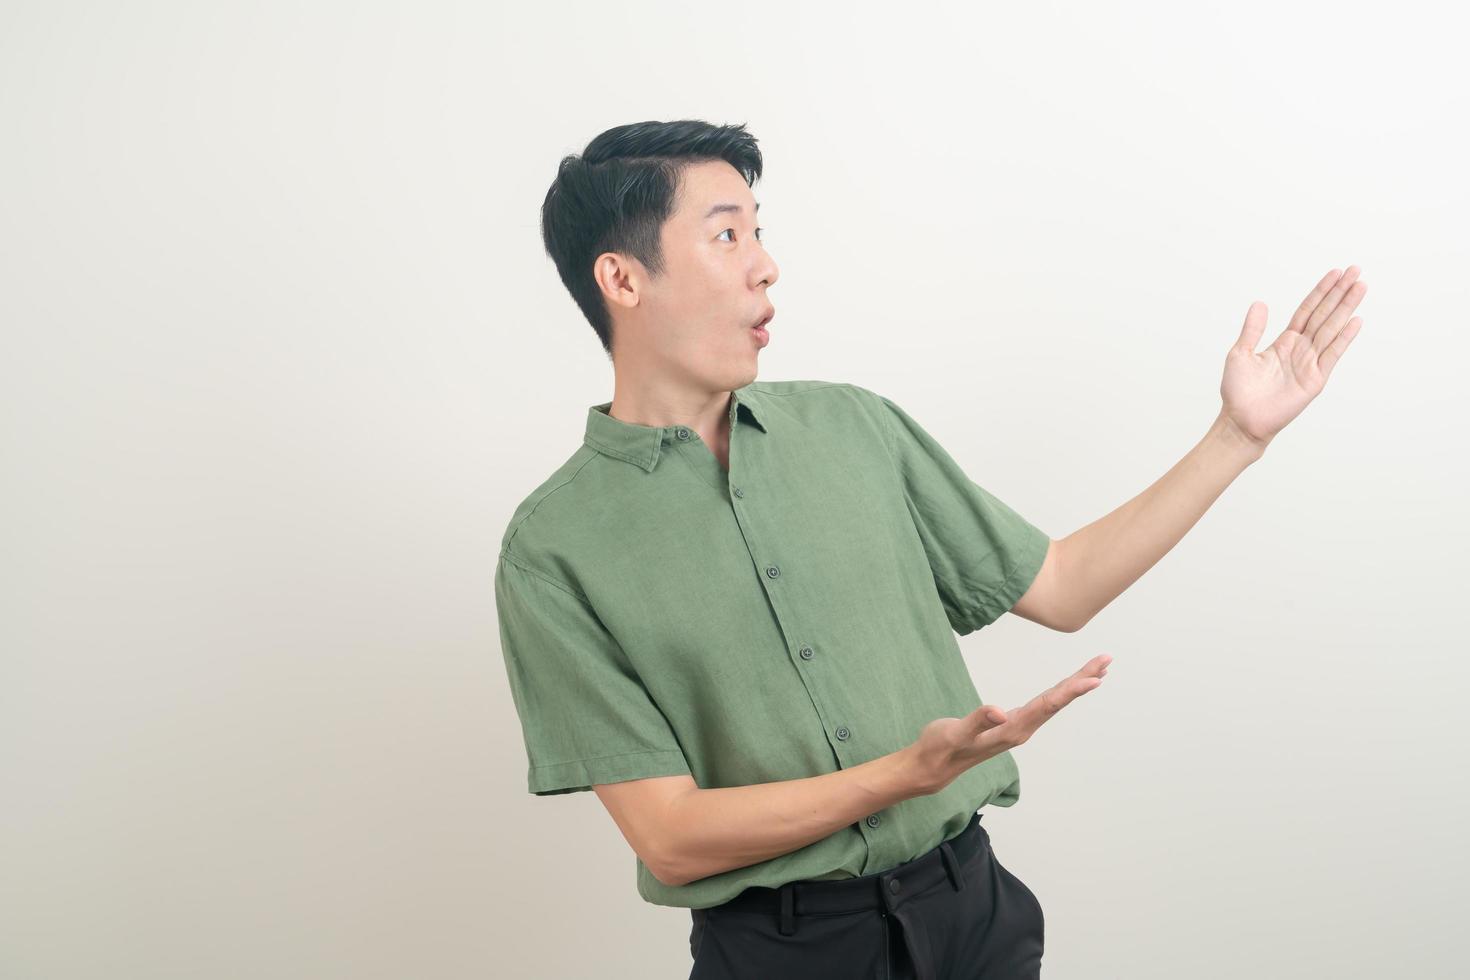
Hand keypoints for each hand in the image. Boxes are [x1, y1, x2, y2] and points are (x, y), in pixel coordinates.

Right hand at [904, 654, 1111, 794]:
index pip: (1048, 705)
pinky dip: (1059, 693)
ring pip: (1053, 703)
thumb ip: (976, 721)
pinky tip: (1065, 688)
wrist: (933, 767)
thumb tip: (1000, 711)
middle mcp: (1021, 729)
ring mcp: (1018, 727)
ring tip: (1097, 671)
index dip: (1071, 690)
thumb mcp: (955, 734)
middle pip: (1058, 702)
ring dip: (1075, 686)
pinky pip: (1043, 705)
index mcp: (1012, 730)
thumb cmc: (941, 748)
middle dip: (1082, 680)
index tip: (1095, 678)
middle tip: (1106, 660)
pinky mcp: (1011, 724)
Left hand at [1219, 265, 1367, 450]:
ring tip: (1361, 287)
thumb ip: (1252, 330)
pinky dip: (1344, 337)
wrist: (1242, 420)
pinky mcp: (1315, 379)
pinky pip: (1332, 354)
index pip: (1307, 310)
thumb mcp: (1240, 354)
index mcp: (1284, 341)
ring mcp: (1310, 362)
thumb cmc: (1238, 391)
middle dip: (1340, 293)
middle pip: (1324, 314)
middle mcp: (1301, 349)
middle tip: (1356, 271)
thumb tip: (1260, 303)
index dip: (1321, 292)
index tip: (1335, 273)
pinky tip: (1356, 320)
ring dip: (1346, 308)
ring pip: (1332, 328)